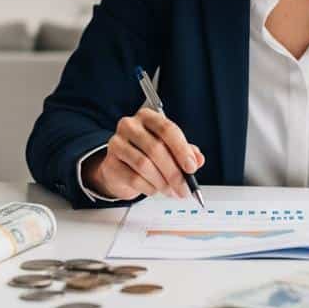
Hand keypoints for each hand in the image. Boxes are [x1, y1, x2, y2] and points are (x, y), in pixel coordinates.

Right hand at [83, 107, 205, 199]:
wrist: (120, 169)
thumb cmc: (147, 154)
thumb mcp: (170, 150)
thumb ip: (186, 152)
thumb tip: (198, 159)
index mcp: (148, 117)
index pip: (167, 129)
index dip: (181, 149)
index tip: (191, 167)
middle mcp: (130, 126)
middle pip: (156, 149)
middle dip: (174, 172)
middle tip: (184, 187)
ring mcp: (117, 143)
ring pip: (144, 165)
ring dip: (162, 182)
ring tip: (170, 190)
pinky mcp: (110, 163)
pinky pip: (134, 178)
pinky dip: (149, 188)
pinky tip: (154, 189)